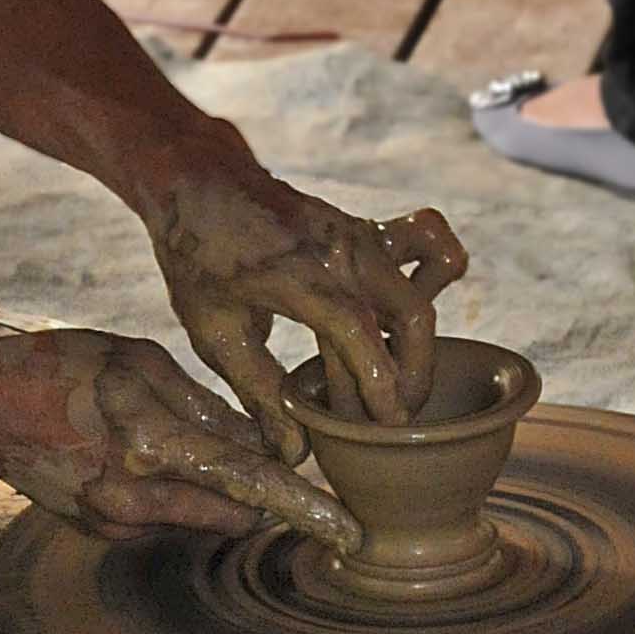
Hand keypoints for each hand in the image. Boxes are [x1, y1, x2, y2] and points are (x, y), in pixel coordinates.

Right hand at [0, 329, 360, 548]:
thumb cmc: (56, 367)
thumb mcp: (138, 362)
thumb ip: (203, 407)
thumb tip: (261, 441)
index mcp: (151, 447)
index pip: (249, 484)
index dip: (304, 509)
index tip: (348, 532)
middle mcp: (136, 498)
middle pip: (230, 510)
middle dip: (264, 497)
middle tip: (291, 473)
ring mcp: (114, 521)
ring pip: (197, 514)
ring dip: (217, 490)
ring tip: (196, 442)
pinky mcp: (99, 528)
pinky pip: (162, 516)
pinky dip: (176, 492)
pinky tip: (150, 454)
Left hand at [144, 132, 466, 460]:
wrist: (200, 182)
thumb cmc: (199, 259)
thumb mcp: (214, 333)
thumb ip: (258, 393)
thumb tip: (295, 452)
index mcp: (297, 274)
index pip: (357, 331)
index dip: (380, 381)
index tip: (392, 424)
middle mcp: (340, 248)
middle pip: (410, 313)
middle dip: (414, 372)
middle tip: (396, 415)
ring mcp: (361, 232)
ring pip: (432, 276)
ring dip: (424, 334)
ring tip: (401, 374)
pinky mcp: (370, 227)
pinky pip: (429, 243)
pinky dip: (435, 275)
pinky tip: (402, 316)